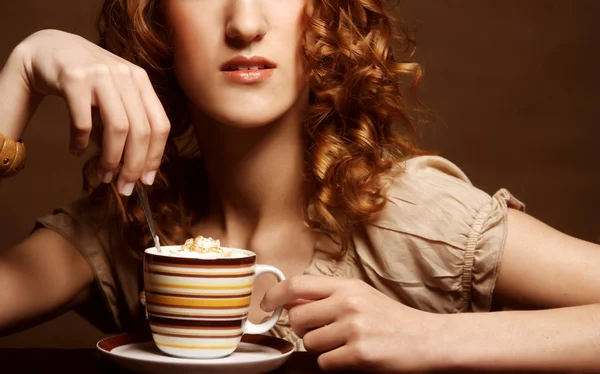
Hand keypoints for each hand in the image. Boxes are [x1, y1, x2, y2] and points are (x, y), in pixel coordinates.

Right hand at [14, 29, 169, 194]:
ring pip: (118, 128)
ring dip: (111, 160)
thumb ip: (132, 119)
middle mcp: (125, 75)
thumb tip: (142, 168)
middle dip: (134, 166)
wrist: (49, 50)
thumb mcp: (117, 92)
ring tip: (104, 176)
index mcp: (141, 81)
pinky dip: (81, 143)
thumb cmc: (89, 81)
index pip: (160, 124)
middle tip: (125, 187)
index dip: (156, 156)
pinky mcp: (73, 78)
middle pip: (141, 130)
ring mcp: (100, 75)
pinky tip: (76, 151)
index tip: (147, 180)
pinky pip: (83, 122)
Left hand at [261, 275, 445, 372]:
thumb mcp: (361, 296)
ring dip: (322, 348)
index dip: (275, 294)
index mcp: (347, 286)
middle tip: (323, 332)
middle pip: (297, 318)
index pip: (297, 283)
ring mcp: (354, 328)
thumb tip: (289, 300)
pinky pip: (324, 362)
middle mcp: (349, 303)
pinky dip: (334, 364)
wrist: (427, 340)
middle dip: (303, 329)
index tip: (267, 304)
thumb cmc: (392, 320)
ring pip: (309, 343)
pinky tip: (352, 357)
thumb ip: (328, 296)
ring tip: (345, 344)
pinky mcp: (359, 354)